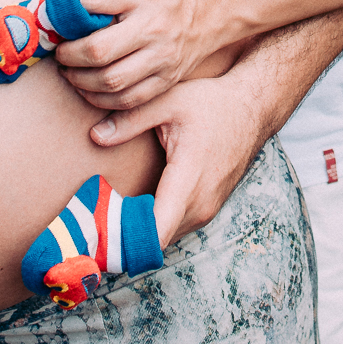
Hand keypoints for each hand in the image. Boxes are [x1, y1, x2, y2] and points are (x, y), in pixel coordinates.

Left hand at [51, 0, 211, 109]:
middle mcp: (154, 26)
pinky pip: (126, 100)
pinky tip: (87, 87)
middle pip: (98, 50)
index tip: (58, 15)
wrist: (205, 13)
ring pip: (110, 81)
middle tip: (60, 50)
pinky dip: (98, 99)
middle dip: (68, 54)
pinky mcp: (165, 81)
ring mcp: (161, 57)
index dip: (67, 7)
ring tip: (69, 70)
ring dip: (78, 80)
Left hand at [87, 76, 263, 243]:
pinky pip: (175, 227)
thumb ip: (130, 119)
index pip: (157, 232)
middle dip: (123, 236)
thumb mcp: (169, 102)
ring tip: (106, 215)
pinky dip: (154, 225)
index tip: (97, 234)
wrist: (252, 110)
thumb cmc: (212, 104)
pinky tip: (133, 208)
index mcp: (188, 179)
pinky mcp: (208, 209)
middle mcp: (200, 203)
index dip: (125, 242)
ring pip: (165, 236)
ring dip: (138, 231)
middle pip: (155, 240)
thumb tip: (95, 136)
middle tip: (89, 223)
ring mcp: (207, 209)